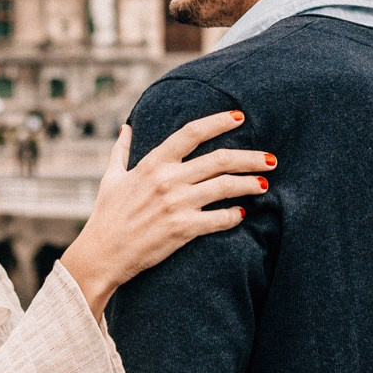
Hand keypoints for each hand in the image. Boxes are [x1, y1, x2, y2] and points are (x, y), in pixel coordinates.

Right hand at [58, 110, 270, 315]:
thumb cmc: (106, 216)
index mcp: (153, 163)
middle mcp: (168, 180)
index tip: (239, 117)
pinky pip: (218, 219)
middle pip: (220, 160)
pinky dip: (234, 216)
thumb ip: (121, 150)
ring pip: (225, 187)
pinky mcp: (182, 229)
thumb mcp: (111, 178)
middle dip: (250, 158)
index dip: (218, 122)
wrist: (102, 255)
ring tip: (263, 184)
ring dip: (249, 184)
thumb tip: (126, 127)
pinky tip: (241, 214)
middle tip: (270, 159)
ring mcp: (177, 204)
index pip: (191, 133)